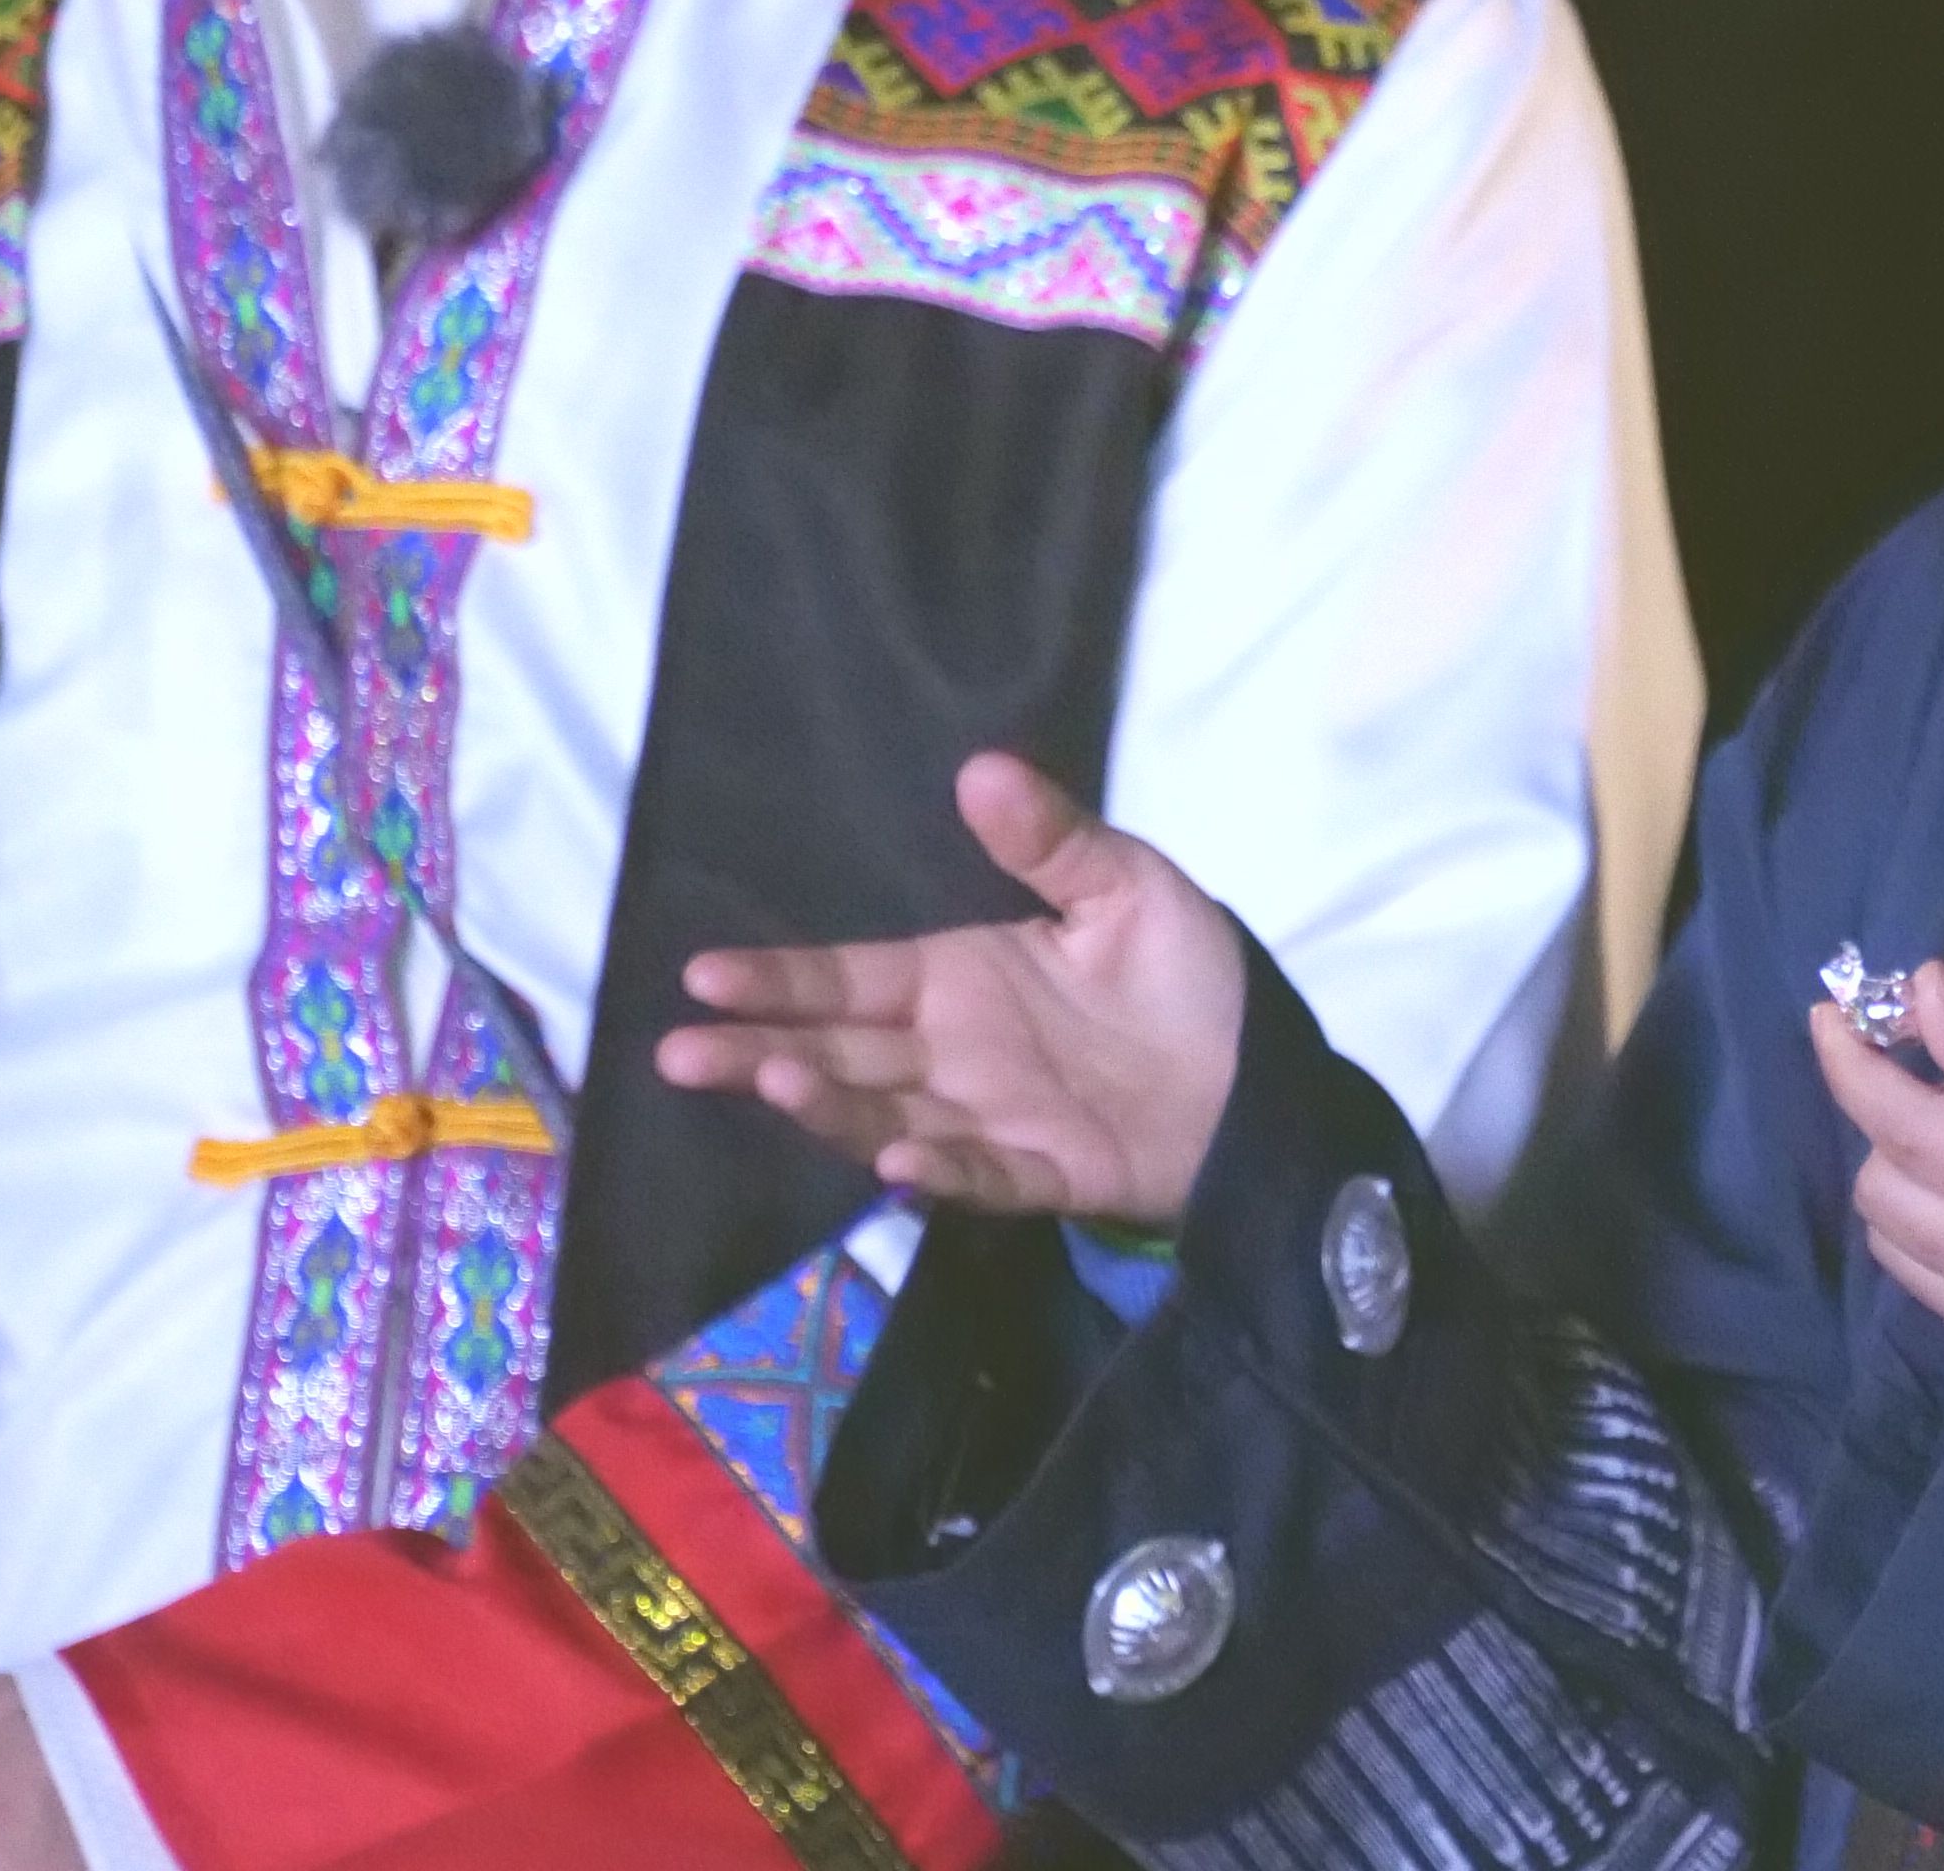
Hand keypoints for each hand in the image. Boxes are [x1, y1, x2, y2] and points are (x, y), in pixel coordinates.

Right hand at [656, 751, 1246, 1227]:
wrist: (1261, 1071)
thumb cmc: (1185, 976)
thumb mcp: (1124, 887)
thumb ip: (1050, 840)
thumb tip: (980, 768)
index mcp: (960, 979)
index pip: (850, 980)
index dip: (780, 979)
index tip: (704, 975)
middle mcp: (954, 1054)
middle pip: (839, 1053)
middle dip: (759, 1050)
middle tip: (682, 1053)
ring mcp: (991, 1119)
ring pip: (885, 1115)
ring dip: (829, 1105)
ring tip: (774, 1079)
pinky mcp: (1045, 1173)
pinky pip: (980, 1174)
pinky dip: (939, 1169)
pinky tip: (898, 1156)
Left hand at [1810, 963, 1943, 1367]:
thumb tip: (1924, 991)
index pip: (1908, 1125)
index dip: (1853, 1067)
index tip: (1830, 1015)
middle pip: (1881, 1184)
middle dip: (1889, 1127)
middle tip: (1941, 1094)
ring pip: (1891, 1242)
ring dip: (1902, 1186)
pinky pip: (1930, 1290)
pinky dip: (1930, 1242)